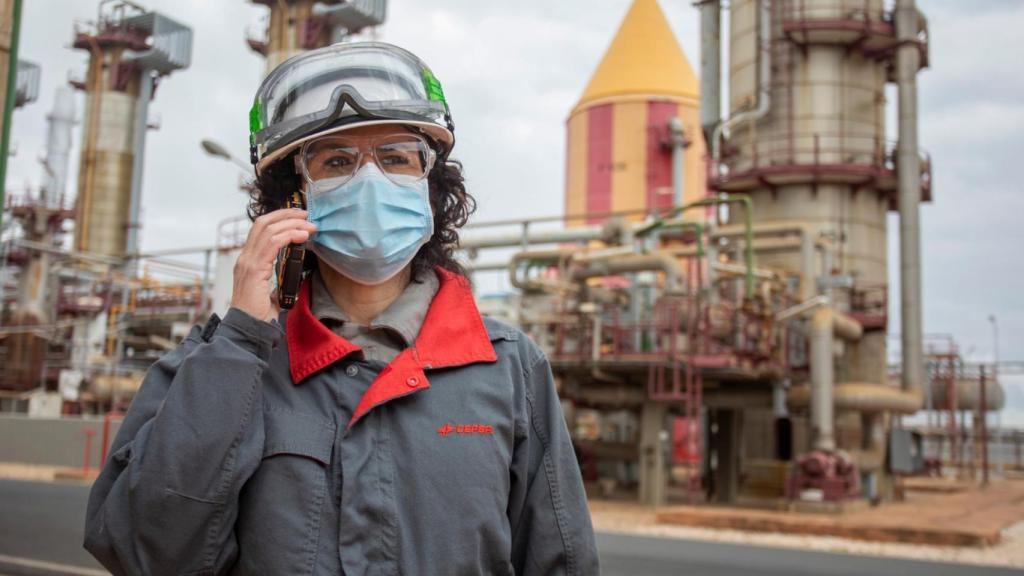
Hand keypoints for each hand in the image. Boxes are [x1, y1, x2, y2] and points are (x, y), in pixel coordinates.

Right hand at [231, 208, 315, 322]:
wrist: (248, 329)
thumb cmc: (259, 313)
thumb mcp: (271, 290)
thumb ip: (278, 277)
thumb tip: (293, 272)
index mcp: (248, 260)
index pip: (261, 229)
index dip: (279, 218)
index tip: (298, 216)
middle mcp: (245, 257)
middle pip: (263, 222)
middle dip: (286, 214)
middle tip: (305, 215)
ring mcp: (247, 262)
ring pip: (269, 229)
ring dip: (292, 223)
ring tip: (309, 226)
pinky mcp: (254, 270)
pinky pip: (272, 244)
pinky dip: (289, 235)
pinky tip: (302, 236)